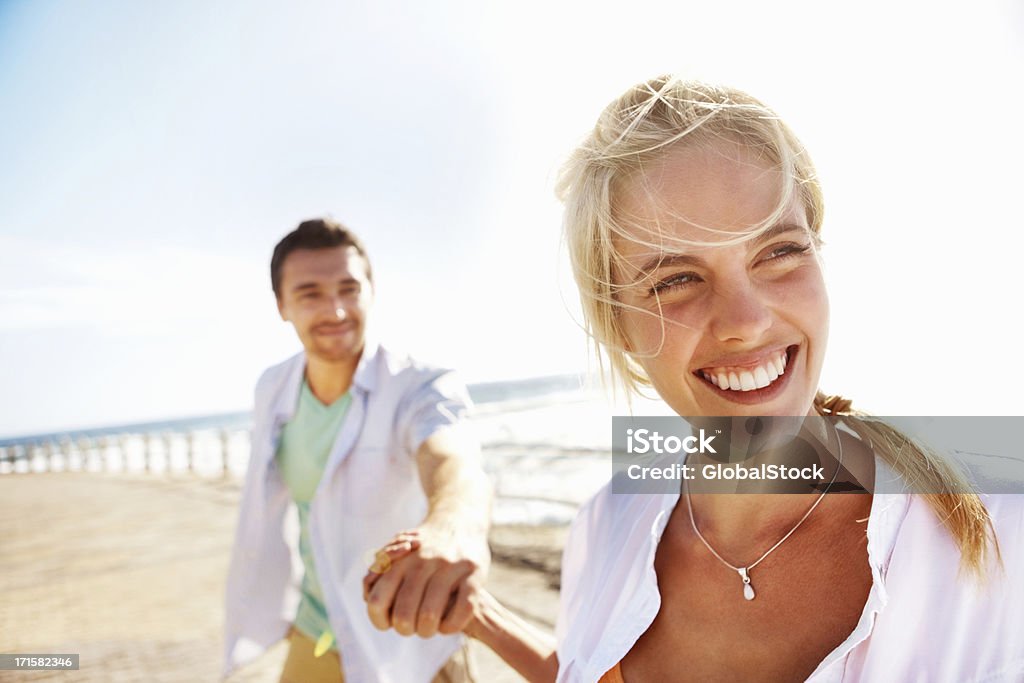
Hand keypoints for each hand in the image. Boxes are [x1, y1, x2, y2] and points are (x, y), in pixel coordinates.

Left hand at [363, 526, 488, 637]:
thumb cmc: (423, 546)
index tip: (391, 621)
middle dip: (406, 629)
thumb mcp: (396, 552)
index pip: (376, 602)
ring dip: (428, 630)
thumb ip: (380, 572)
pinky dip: (451, 625)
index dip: (380, 620)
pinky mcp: (474, 572)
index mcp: (399, 560)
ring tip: (431, 628)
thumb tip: (369, 597)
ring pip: (430, 615)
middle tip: (413, 626)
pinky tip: (448, 624)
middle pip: (403, 614)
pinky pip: (462, 609)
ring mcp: (449, 566)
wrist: (461, 520)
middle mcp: (422, 562)